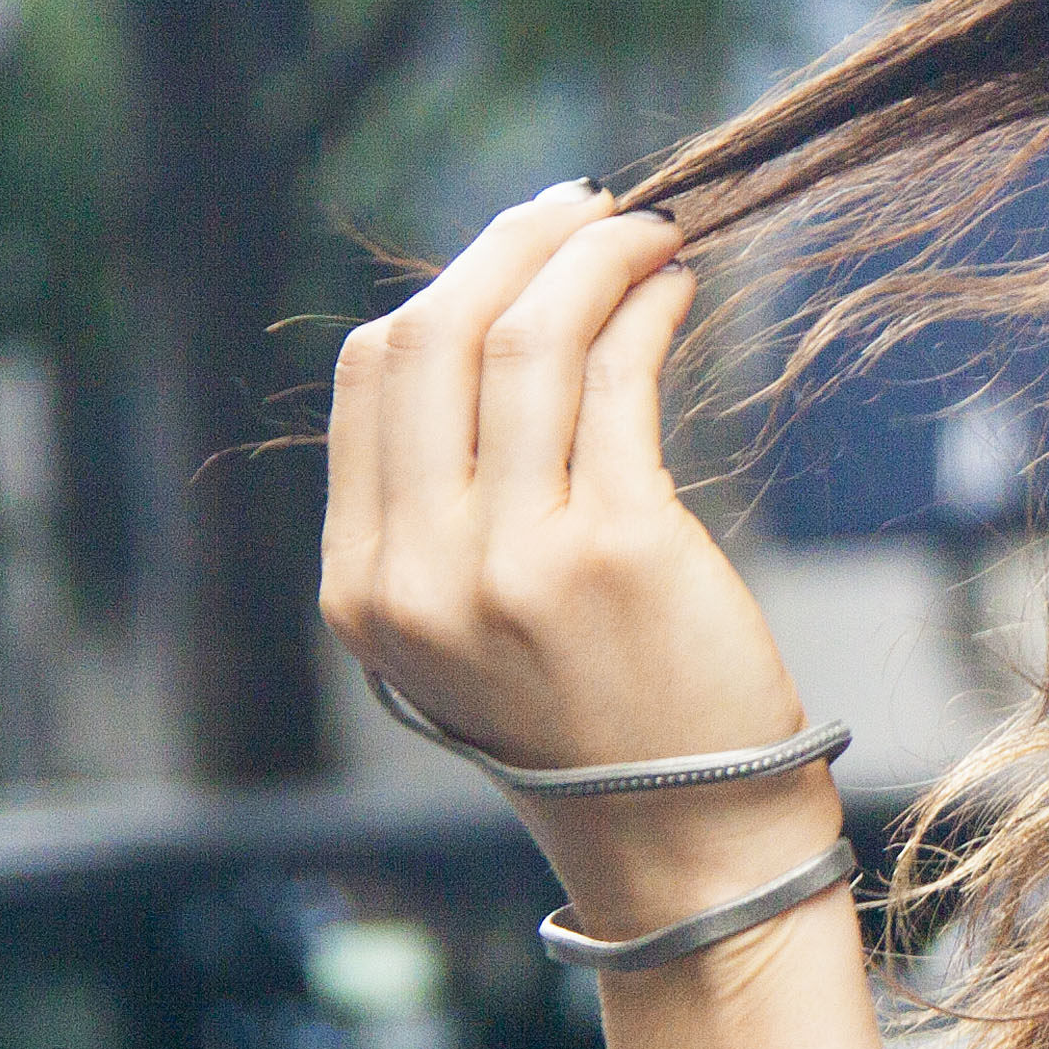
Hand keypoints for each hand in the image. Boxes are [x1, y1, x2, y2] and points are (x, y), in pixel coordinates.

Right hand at [322, 181, 840, 938]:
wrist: (685, 842)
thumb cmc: (598, 720)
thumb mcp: (473, 626)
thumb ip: (452, 504)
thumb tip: (500, 320)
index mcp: (363, 587)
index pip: (376, 377)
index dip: (451, 284)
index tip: (524, 243)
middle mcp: (419, 573)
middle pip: (435, 336)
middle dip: (516, 245)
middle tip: (586, 207)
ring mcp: (511, 562)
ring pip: (529, 341)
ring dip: (597, 260)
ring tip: (654, 233)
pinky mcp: (616, 550)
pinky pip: (620, 379)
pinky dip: (648, 310)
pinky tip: (679, 290)